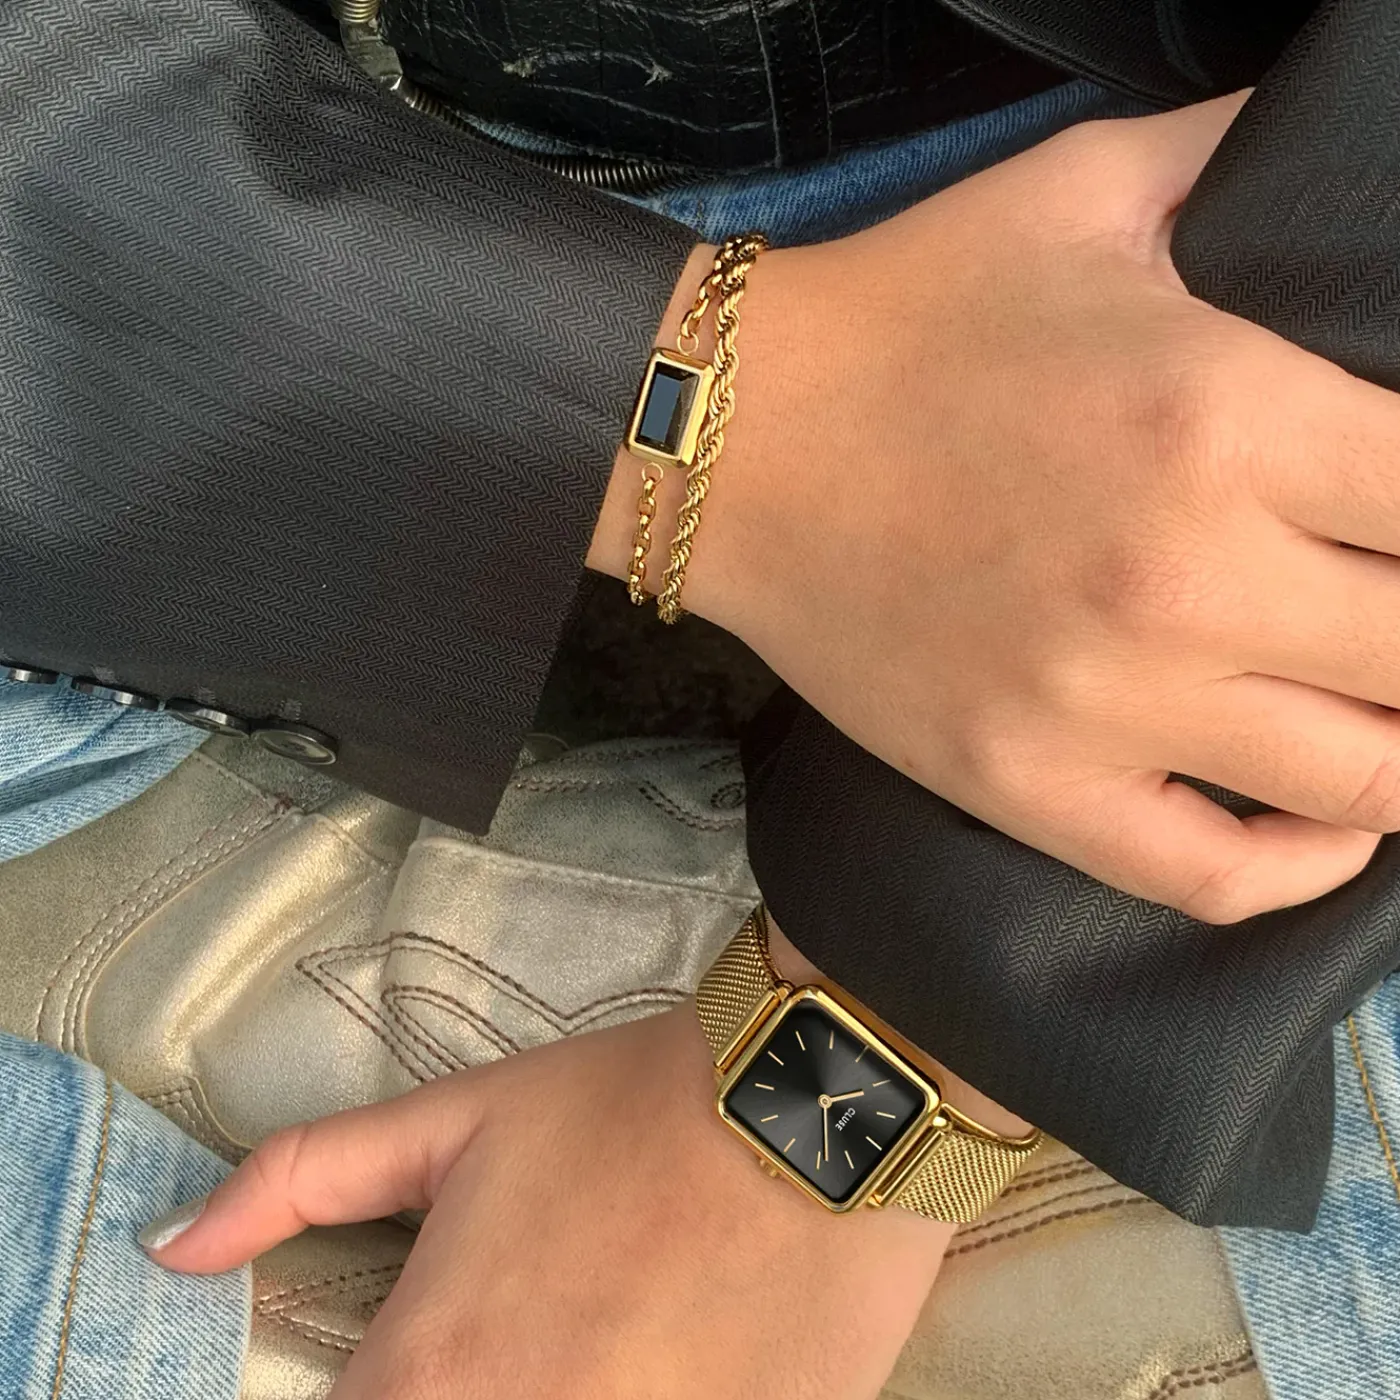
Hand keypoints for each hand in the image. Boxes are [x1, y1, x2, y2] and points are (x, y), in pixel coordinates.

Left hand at [145, 1001, 954, 1398]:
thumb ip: (299, 1180)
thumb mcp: (459, 1118)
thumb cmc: (628, 1108)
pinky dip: (640, 1395)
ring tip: (600, 1325)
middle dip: (471, 1379)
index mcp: (430, 1375)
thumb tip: (170, 1247)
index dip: (378, 1388)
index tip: (424, 1348)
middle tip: (533, 1317)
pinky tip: (661, 1348)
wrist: (813, 1112)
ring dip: (559, 1387)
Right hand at [592, 94, 1399, 922]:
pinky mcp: (1026, 786)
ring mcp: (1102, 708)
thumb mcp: (1089, 191)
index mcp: (1225, 419)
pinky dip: (1303, 867)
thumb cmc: (909, 315)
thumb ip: (1247, 159)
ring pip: (1361, 785)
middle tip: (1398, 606)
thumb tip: (1332, 153)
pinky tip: (1325, 825)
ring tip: (1385, 705)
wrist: (735, 443)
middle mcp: (1182, 582)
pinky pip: (1214, 877)